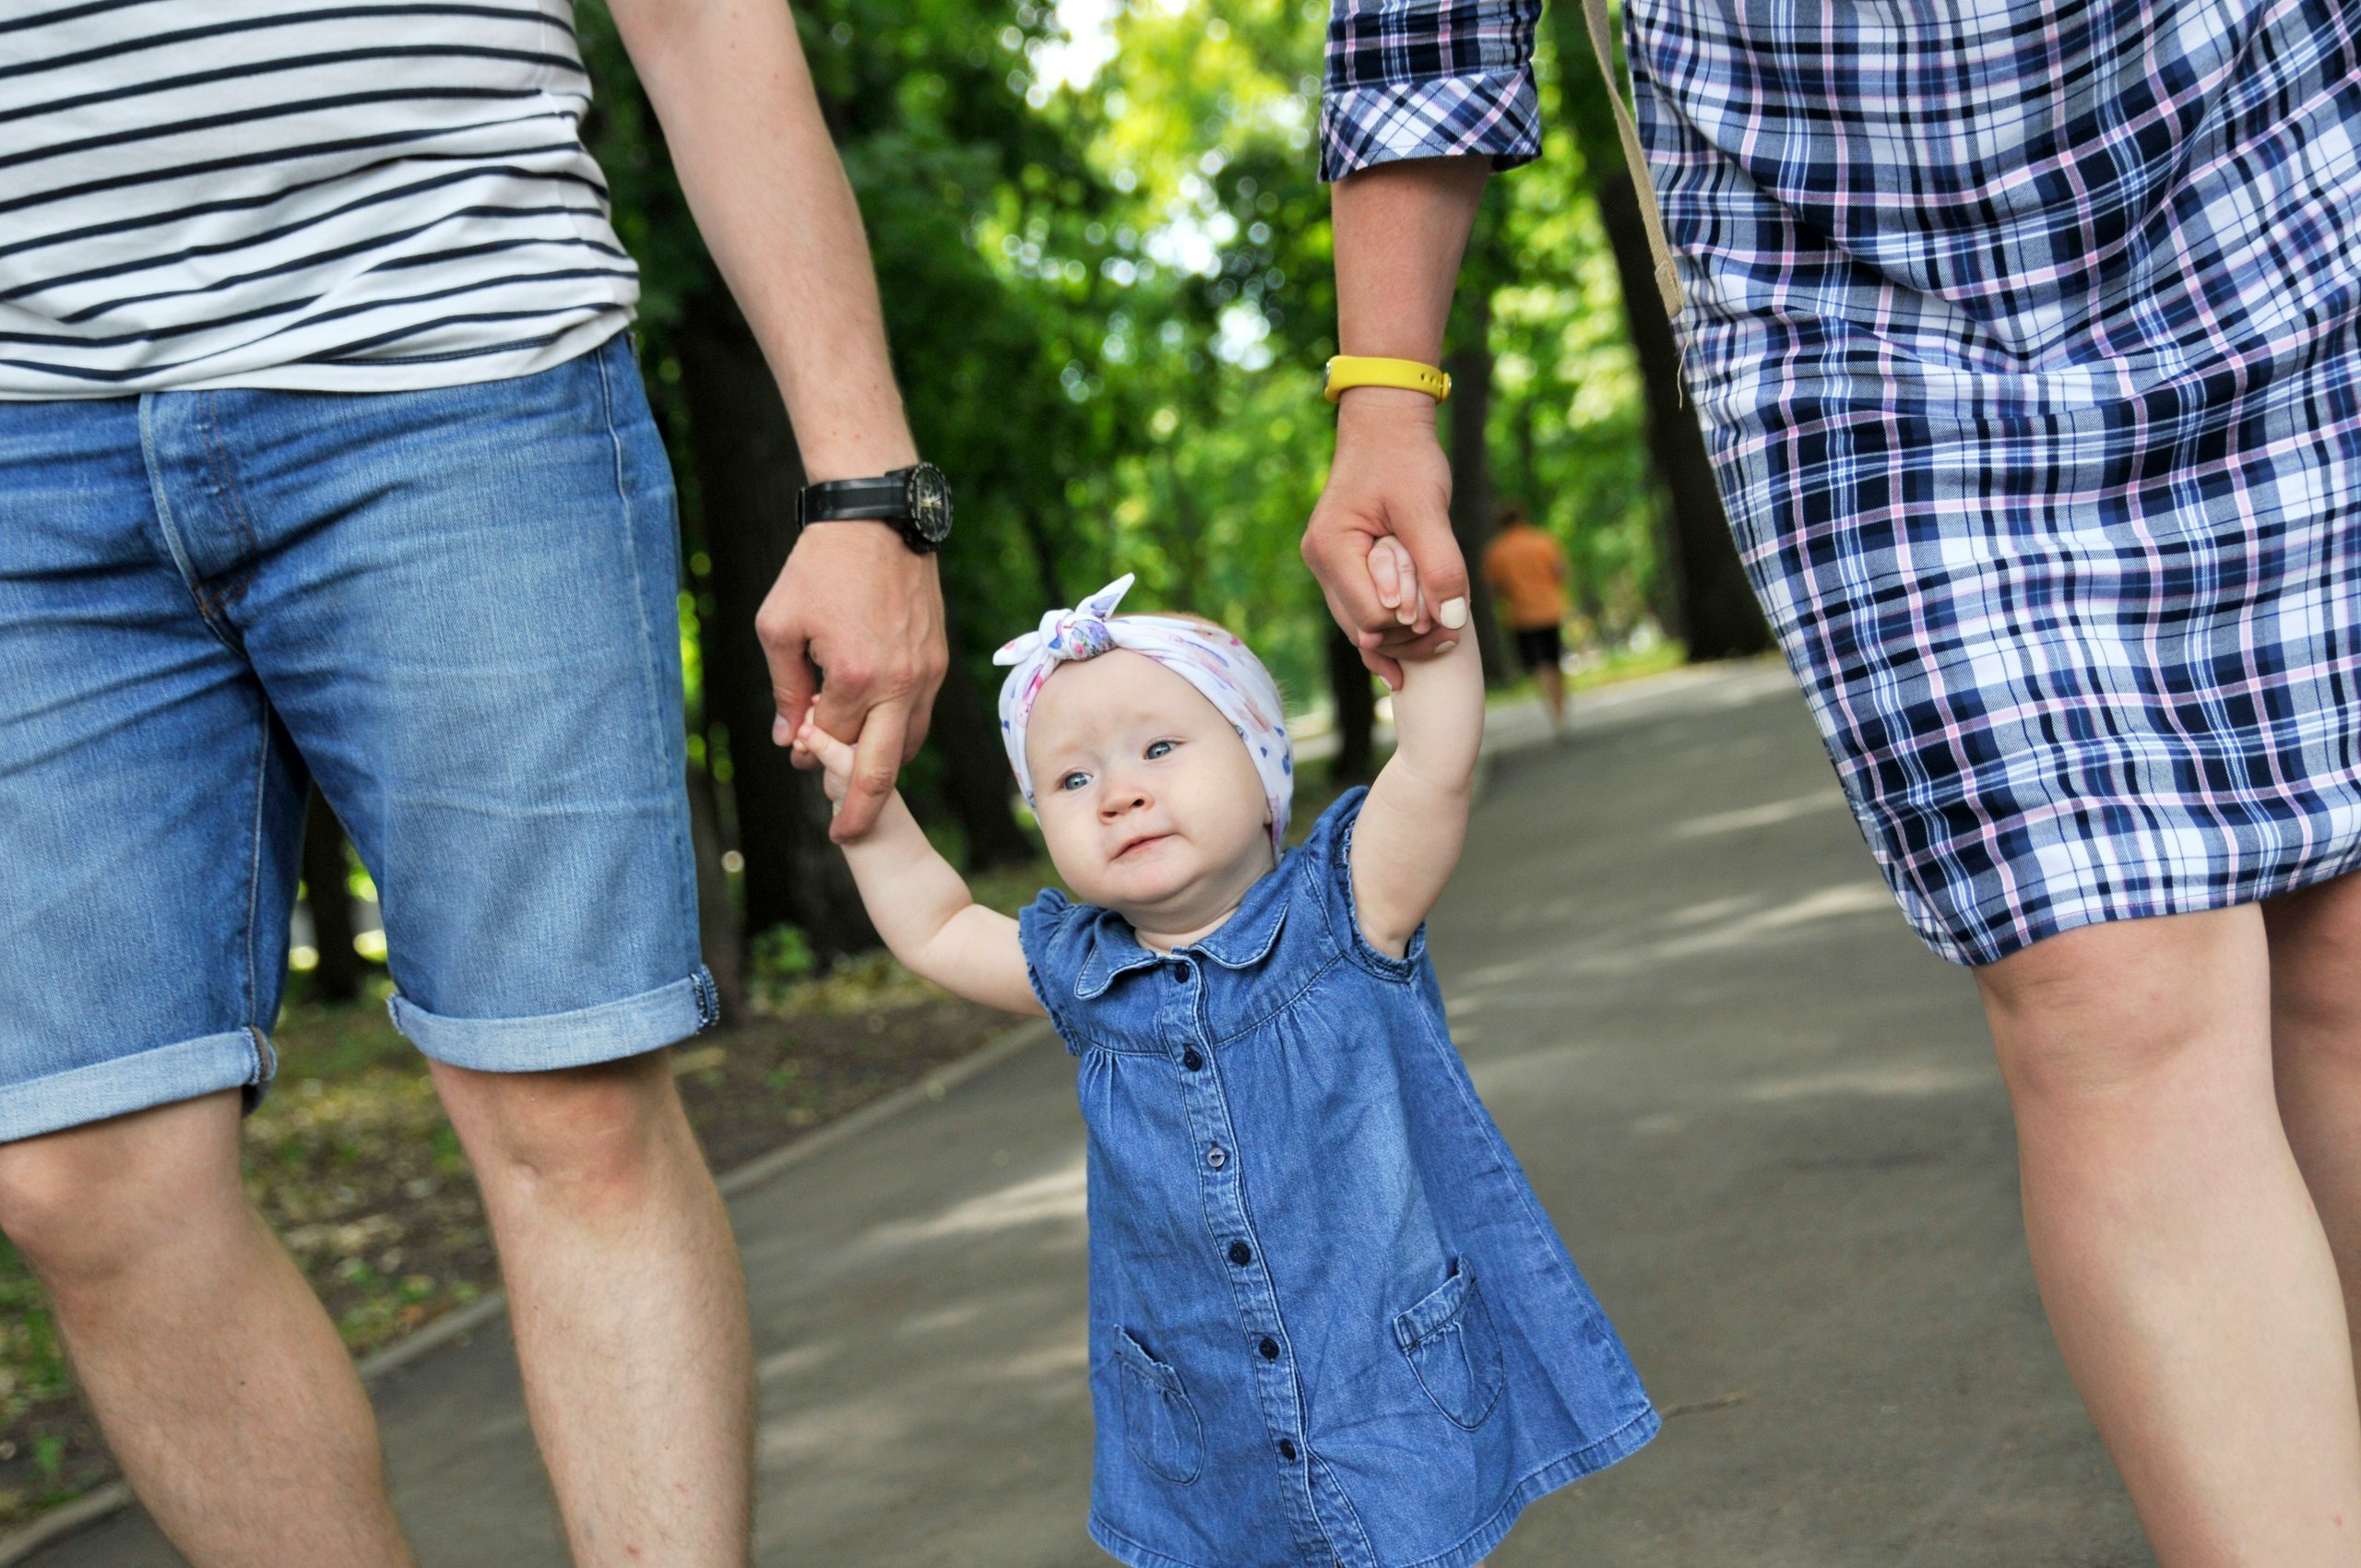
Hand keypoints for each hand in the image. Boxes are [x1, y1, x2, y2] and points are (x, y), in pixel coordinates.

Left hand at [753, 522, 946, 840]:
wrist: (878, 519)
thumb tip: (790, 741)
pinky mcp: (938, 661)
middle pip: (884, 772)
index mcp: (856, 679)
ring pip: (909, 745)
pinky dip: (897, 732)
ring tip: (854, 768)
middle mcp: (900, 685)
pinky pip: (921, 715)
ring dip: (881, 764)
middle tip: (844, 836)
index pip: (834, 744)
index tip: (798, 759)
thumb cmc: (818, 567)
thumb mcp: (780, 627)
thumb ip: (785, 689)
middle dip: (861, 811)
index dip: (812, 755)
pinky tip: (876, 726)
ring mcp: (927, 675)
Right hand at [1302, 389, 1469, 688]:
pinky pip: (1364, 613)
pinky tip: (1403, 667)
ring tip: (1444, 638)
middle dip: (1410, 637)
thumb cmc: (1405, 458)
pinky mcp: (1347, 568)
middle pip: (1365, 630)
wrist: (1387, 425)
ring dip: (1404, 635)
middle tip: (1454, 633)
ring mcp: (1331, 568)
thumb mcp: (1426, 507)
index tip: (1450, 614)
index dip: (1414, 623)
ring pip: (1364, 627)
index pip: (1373, 615)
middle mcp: (1322, 563)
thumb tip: (1450, 622)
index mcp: (1332, 549)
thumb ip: (1439, 564)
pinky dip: (1389, 633)